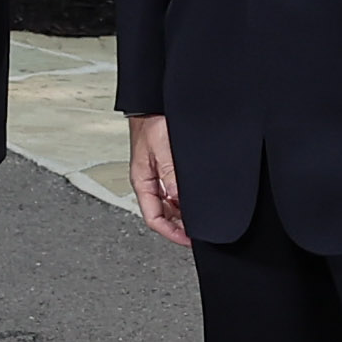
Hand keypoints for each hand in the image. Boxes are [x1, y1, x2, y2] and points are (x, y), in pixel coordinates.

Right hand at [125, 110, 186, 246]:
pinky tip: (194, 197)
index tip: (188, 239)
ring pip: (168, 203)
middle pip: (162, 214)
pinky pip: (173, 189)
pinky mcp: (163, 166)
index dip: (171, 233)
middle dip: (179, 225)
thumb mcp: (163, 150)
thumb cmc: (150, 121)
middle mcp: (148, 181)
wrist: (152, 102)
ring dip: (182, 212)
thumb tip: (180, 200)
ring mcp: (155, 174)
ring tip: (199, 216)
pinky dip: (183, 198)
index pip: (153, 218)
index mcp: (142, 181)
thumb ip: (171, 175)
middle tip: (198, 231)